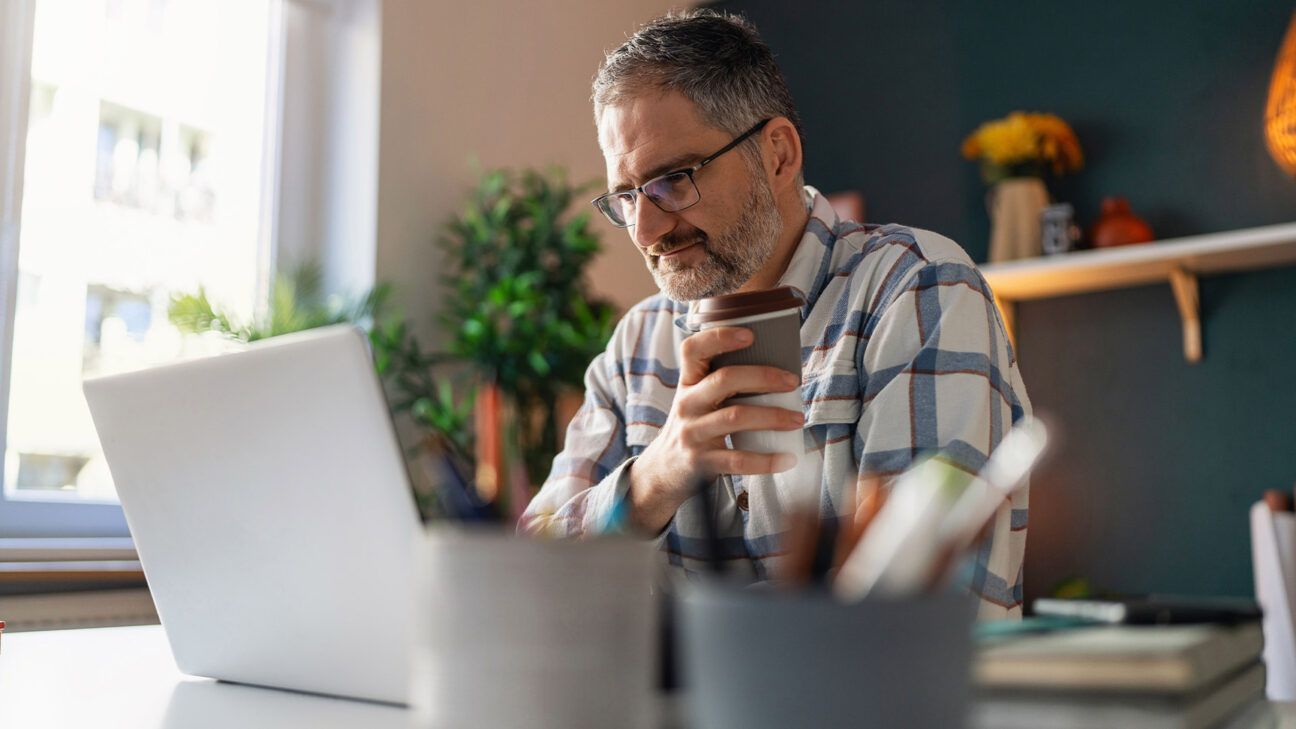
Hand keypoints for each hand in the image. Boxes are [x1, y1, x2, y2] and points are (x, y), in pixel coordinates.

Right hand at [626, 326, 803, 533]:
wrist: (663, 471)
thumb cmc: (693, 427)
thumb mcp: (696, 400)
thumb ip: (721, 384)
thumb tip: (777, 371)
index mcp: (688, 383)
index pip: (692, 349)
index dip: (719, 337)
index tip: (750, 335)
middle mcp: (687, 404)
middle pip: (724, 380)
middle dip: (763, 377)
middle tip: (792, 381)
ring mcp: (692, 433)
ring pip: (735, 417)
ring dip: (772, 416)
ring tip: (797, 419)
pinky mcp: (701, 461)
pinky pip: (737, 459)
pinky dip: (766, 460)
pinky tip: (787, 458)